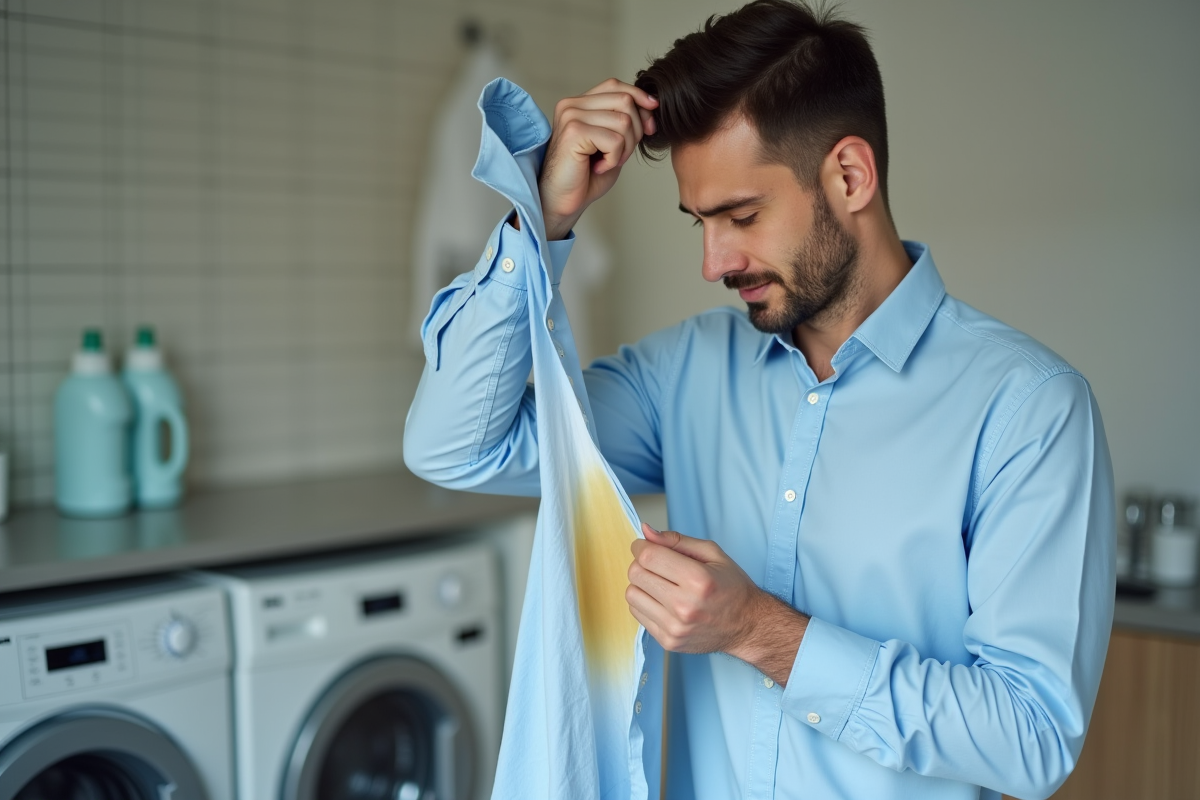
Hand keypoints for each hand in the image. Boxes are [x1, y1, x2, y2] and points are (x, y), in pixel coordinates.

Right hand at [538, 79, 657, 239]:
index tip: (650, 122)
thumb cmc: (585, 176)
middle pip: (624, 101)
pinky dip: (614, 159)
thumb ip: (625, 122)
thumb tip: (651, 105)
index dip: (638, 98)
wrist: (562, 202)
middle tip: (621, 155)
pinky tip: (599, 167)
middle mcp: (572, 105)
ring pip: (623, 121)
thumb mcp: (611, 143)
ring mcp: (571, 116)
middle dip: (635, 131)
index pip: (615, 85)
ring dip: (625, 149)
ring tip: (608, 162)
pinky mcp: (573, 132)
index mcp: (579, 104)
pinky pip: (614, 140)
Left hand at [627, 524, 807, 683]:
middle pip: (636, 574)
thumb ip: (676, 540)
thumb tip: (646, 532)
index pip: (649, 557)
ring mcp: (675, 627)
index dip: (641, 546)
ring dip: (641, 584)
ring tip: (660, 583)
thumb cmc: (732, 587)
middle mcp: (685, 606)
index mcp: (698, 580)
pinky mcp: (668, 641)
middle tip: (656, 564)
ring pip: (631, 595)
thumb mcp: (712, 553)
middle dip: (641, 563)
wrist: (747, 625)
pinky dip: (645, 602)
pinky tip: (662, 600)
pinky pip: (637, 613)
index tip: (644, 546)